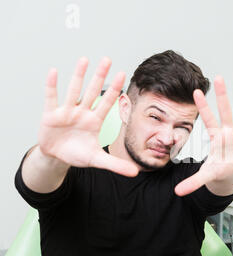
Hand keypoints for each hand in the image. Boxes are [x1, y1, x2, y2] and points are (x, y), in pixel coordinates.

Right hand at [38, 57, 138, 176]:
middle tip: (108, 59)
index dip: (115, 90)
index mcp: (94, 121)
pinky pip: (51, 98)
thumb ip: (116, 164)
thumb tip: (136, 173)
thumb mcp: (97, 159)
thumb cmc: (77, 153)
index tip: (123, 75)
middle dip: (100, 76)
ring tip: (85, 59)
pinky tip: (54, 72)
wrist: (57, 156)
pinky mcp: (51, 115)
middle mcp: (82, 112)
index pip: (107, 102)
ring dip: (79, 75)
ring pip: (74, 90)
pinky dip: (52, 86)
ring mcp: (67, 112)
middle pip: (92, 91)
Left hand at [174, 76, 232, 195]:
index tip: (196, 92)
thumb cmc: (219, 169)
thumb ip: (192, 182)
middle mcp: (228, 130)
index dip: (203, 107)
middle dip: (223, 95)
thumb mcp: (206, 175)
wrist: (231, 170)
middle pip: (225, 110)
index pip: (209, 120)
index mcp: (217, 138)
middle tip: (218, 78)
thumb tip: (178, 191)